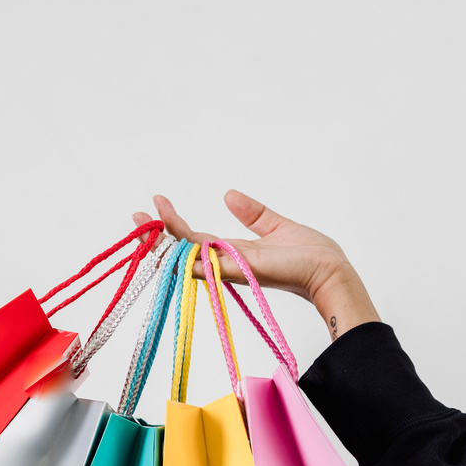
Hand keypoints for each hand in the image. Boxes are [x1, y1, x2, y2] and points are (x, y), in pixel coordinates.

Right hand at [133, 189, 380, 341]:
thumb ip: (252, 213)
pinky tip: (168, 245)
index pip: (193, 239)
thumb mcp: (275, 225)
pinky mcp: (242, 270)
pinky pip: (206, 264)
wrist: (329, 270)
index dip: (173, 224)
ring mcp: (231, 269)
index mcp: (232, 252)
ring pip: (187, 258)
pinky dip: (185, 257)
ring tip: (144, 221)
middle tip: (136, 216)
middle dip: (158, 234)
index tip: (157, 202)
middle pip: (181, 251)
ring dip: (164, 243)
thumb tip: (228, 194)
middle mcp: (226, 262)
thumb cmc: (309, 254)